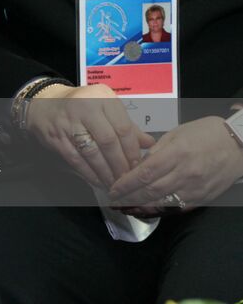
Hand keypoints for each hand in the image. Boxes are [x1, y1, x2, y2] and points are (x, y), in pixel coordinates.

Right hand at [25, 83, 153, 188]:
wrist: (44, 104)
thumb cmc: (81, 106)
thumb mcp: (104, 107)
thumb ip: (126, 125)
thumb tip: (150, 143)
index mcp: (101, 97)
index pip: (123, 128)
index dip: (132, 150)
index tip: (138, 165)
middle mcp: (84, 107)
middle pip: (108, 141)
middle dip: (120, 164)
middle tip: (128, 178)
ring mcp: (68, 122)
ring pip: (92, 152)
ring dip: (106, 172)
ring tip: (115, 183)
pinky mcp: (56, 137)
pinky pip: (76, 159)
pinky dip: (89, 173)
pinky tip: (98, 180)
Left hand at [108, 116, 242, 212]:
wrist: (239, 145)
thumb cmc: (206, 134)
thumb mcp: (177, 133)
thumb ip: (157, 150)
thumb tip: (140, 164)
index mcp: (177, 154)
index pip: (145, 173)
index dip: (126, 183)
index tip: (113, 187)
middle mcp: (186, 174)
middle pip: (151, 190)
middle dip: (129, 196)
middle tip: (114, 199)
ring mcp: (196, 188)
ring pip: (163, 201)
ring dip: (142, 205)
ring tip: (126, 205)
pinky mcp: (203, 197)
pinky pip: (178, 207)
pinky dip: (162, 208)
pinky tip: (148, 208)